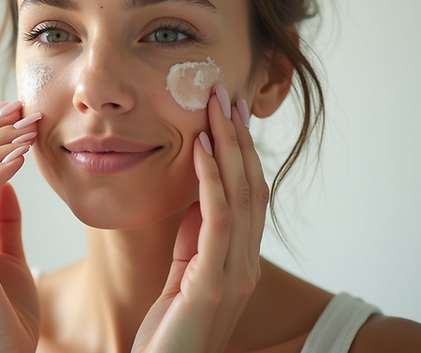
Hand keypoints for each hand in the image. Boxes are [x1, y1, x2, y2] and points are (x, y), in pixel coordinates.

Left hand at [131, 86, 267, 352]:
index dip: (241, 149)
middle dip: (237, 135)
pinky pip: (216, 221)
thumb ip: (197, 238)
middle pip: (251, 185)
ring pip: (240, 195)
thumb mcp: (184, 274)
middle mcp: (245, 265)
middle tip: (224, 91)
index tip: (228, 109)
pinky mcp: (211, 285)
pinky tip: (200, 149)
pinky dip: (211, 179)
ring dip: (227, 146)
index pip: (248, 193)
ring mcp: (233, 275)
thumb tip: (200, 194)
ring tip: (214, 106)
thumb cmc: (169, 331)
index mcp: (239, 261)